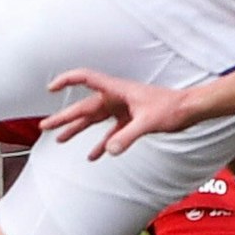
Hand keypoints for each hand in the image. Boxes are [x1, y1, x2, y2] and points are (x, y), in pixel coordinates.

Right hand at [41, 69, 195, 159]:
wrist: (190, 110)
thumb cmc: (172, 108)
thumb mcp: (148, 123)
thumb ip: (127, 137)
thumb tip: (108, 151)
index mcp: (117, 90)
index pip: (85, 78)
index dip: (66, 80)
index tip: (51, 88)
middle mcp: (116, 98)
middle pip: (84, 106)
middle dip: (64, 117)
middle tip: (44, 126)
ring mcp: (123, 109)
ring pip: (94, 120)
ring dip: (78, 130)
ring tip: (60, 139)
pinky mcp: (131, 120)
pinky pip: (110, 133)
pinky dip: (101, 143)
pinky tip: (94, 156)